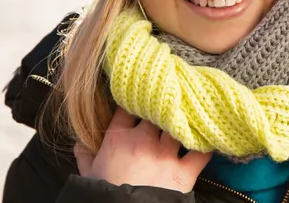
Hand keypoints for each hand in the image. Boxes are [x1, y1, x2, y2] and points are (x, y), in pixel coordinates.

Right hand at [74, 107, 211, 192]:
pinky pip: (201, 152)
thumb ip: (85, 156)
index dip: (137, 99)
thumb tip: (79, 143)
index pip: (129, 107)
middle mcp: (143, 140)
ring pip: (180, 125)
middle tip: (169, 101)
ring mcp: (165, 155)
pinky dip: (207, 144)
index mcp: (118, 139)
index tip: (142, 96)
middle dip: (163, 106)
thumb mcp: (87, 177)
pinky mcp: (183, 172)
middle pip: (158, 110)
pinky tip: (208, 136)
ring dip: (185, 120)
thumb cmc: (103, 195)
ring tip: (190, 112)